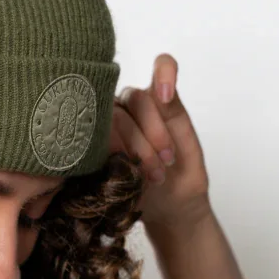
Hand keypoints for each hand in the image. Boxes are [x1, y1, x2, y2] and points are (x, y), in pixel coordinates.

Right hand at [111, 53, 212, 232]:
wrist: (170, 212)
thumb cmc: (181, 178)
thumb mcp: (187, 148)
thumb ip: (173, 116)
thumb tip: (157, 91)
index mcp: (160, 100)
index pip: (162, 66)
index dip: (164, 72)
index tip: (167, 97)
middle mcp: (131, 105)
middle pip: (135, 99)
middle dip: (153, 132)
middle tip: (166, 163)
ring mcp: (108, 123)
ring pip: (114, 119)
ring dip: (136, 148)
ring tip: (153, 175)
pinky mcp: (92, 145)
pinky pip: (96, 139)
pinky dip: (114, 155)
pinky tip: (126, 171)